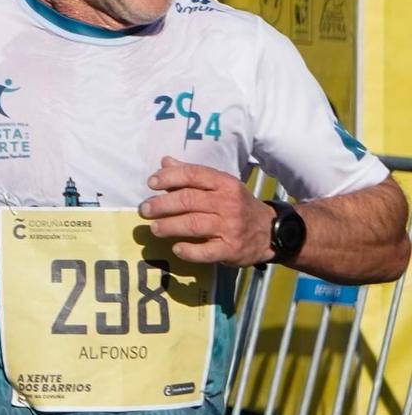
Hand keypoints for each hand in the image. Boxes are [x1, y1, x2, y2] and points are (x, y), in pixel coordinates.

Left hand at [138, 155, 274, 265]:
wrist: (270, 232)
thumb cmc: (237, 206)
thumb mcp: (221, 186)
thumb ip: (192, 175)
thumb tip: (165, 162)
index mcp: (225, 184)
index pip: (193, 175)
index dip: (169, 177)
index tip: (151, 183)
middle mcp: (228, 203)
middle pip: (188, 200)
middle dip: (162, 204)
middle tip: (145, 209)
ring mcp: (230, 227)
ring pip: (193, 224)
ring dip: (169, 226)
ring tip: (154, 228)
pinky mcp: (231, 249)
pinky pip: (205, 252)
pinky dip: (188, 251)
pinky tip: (176, 248)